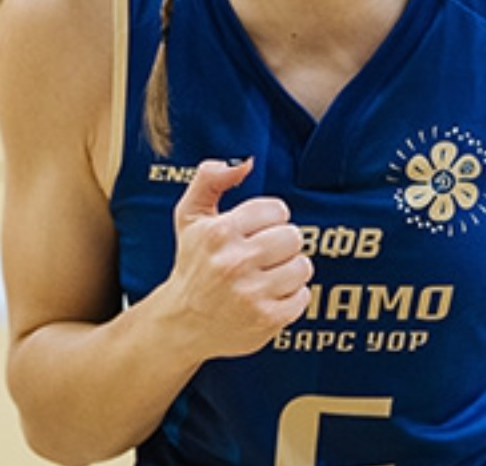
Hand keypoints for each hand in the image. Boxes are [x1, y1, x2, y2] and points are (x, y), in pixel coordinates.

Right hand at [164, 158, 313, 359]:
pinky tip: (268, 297)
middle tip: (263, 254)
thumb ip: (210, 179)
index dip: (269, 219)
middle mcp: (234, 263)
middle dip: (281, 244)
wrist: (182, 322)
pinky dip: (291, 297)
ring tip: (267, 275)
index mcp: (218, 233)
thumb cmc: (192, 264)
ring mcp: (252, 294)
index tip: (256, 230)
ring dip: (289, 270)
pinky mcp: (267, 320)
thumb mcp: (190, 217)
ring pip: (302, 266)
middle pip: (293, 237)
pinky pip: (303, 296)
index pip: (276, 210)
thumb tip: (243, 163)